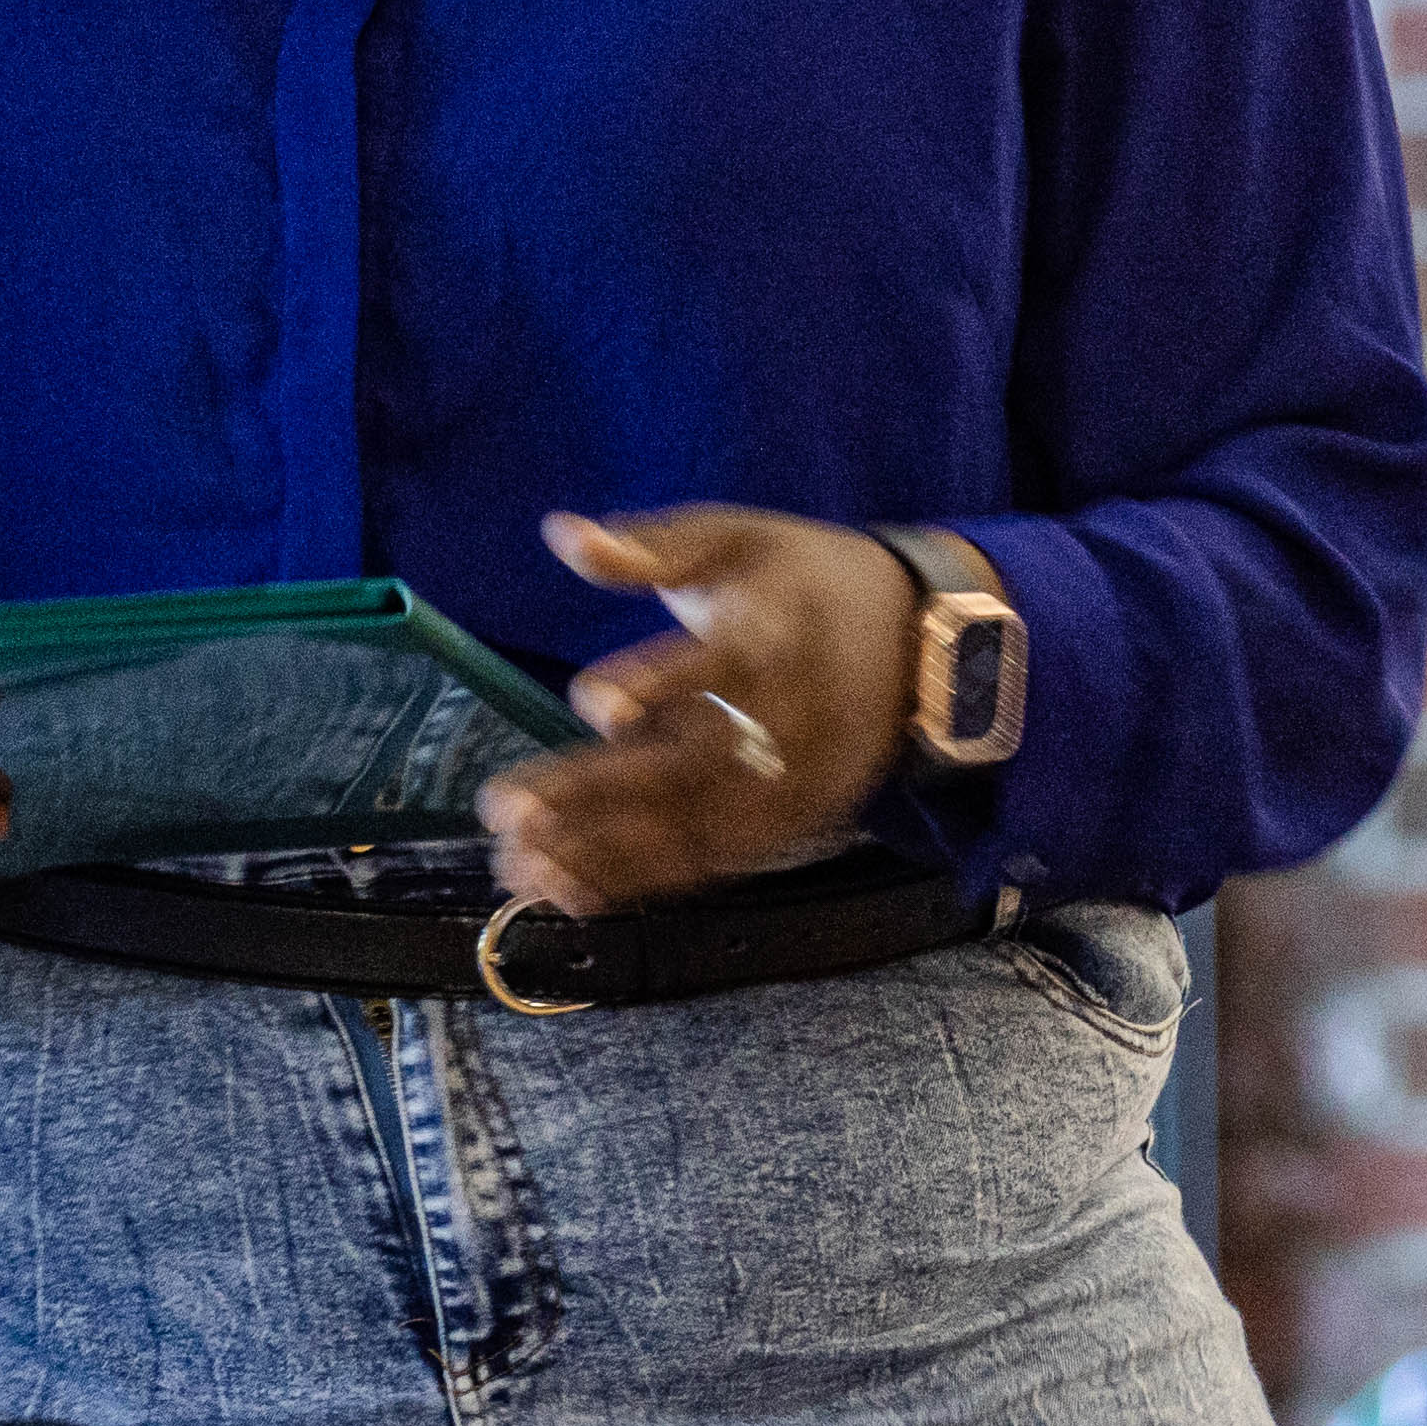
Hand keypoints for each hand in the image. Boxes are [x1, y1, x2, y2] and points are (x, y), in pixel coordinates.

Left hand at [478, 509, 909, 915]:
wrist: (919, 641)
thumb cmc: (802, 580)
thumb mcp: (737, 538)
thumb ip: (651, 545)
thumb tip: (563, 535)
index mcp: (782, 629)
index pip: (724, 663)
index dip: (661, 683)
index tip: (592, 700)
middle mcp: (795, 715)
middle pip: (694, 762)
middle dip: (598, 792)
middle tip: (507, 810)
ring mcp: (799, 780)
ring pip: (699, 827)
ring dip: (607, 853)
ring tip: (520, 864)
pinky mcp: (794, 824)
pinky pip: (714, 862)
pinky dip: (643, 881)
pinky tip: (570, 890)